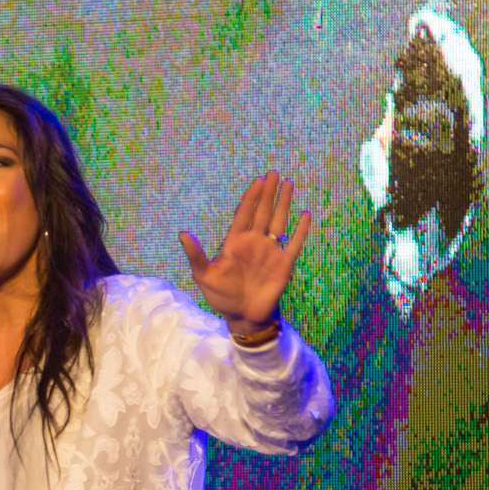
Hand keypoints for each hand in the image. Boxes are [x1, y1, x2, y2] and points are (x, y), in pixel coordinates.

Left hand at [178, 171, 311, 333]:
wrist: (243, 316)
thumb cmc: (222, 296)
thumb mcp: (204, 275)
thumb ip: (196, 255)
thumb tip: (183, 233)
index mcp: (235, 242)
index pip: (245, 213)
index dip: (251, 197)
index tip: (258, 180)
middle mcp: (254, 242)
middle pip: (263, 212)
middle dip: (268, 192)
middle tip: (274, 173)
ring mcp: (270, 251)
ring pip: (279, 221)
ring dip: (284, 203)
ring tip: (289, 184)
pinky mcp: (283, 264)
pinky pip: (294, 243)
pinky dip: (300, 230)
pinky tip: (305, 214)